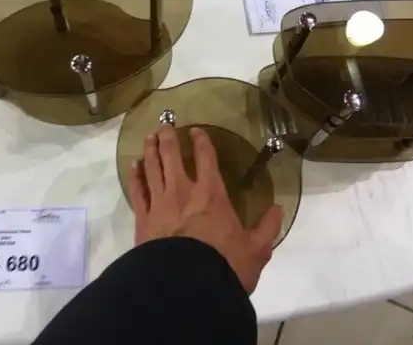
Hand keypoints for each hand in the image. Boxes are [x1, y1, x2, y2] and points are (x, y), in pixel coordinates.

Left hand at [128, 124, 282, 293]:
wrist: (185, 287)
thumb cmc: (224, 266)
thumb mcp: (256, 250)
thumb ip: (267, 228)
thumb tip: (279, 209)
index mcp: (212, 195)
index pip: (206, 159)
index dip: (201, 142)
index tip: (197, 131)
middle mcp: (183, 192)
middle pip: (172, 157)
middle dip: (168, 138)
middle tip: (165, 124)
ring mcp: (159, 204)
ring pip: (152, 169)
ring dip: (150, 151)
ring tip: (148, 138)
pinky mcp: (143, 220)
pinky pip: (137, 192)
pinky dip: (135, 177)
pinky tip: (133, 166)